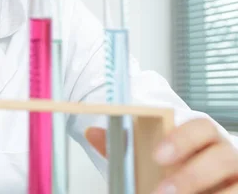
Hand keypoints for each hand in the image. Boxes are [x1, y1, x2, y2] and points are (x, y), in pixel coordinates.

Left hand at [85, 119, 237, 192]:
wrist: (200, 183)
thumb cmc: (178, 165)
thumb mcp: (155, 156)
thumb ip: (127, 145)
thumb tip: (92, 132)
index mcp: (204, 136)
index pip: (201, 128)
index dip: (181, 139)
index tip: (157, 155)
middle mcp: (227, 155)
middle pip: (222, 158)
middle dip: (192, 176)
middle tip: (161, 192)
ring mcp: (237, 179)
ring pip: (235, 187)